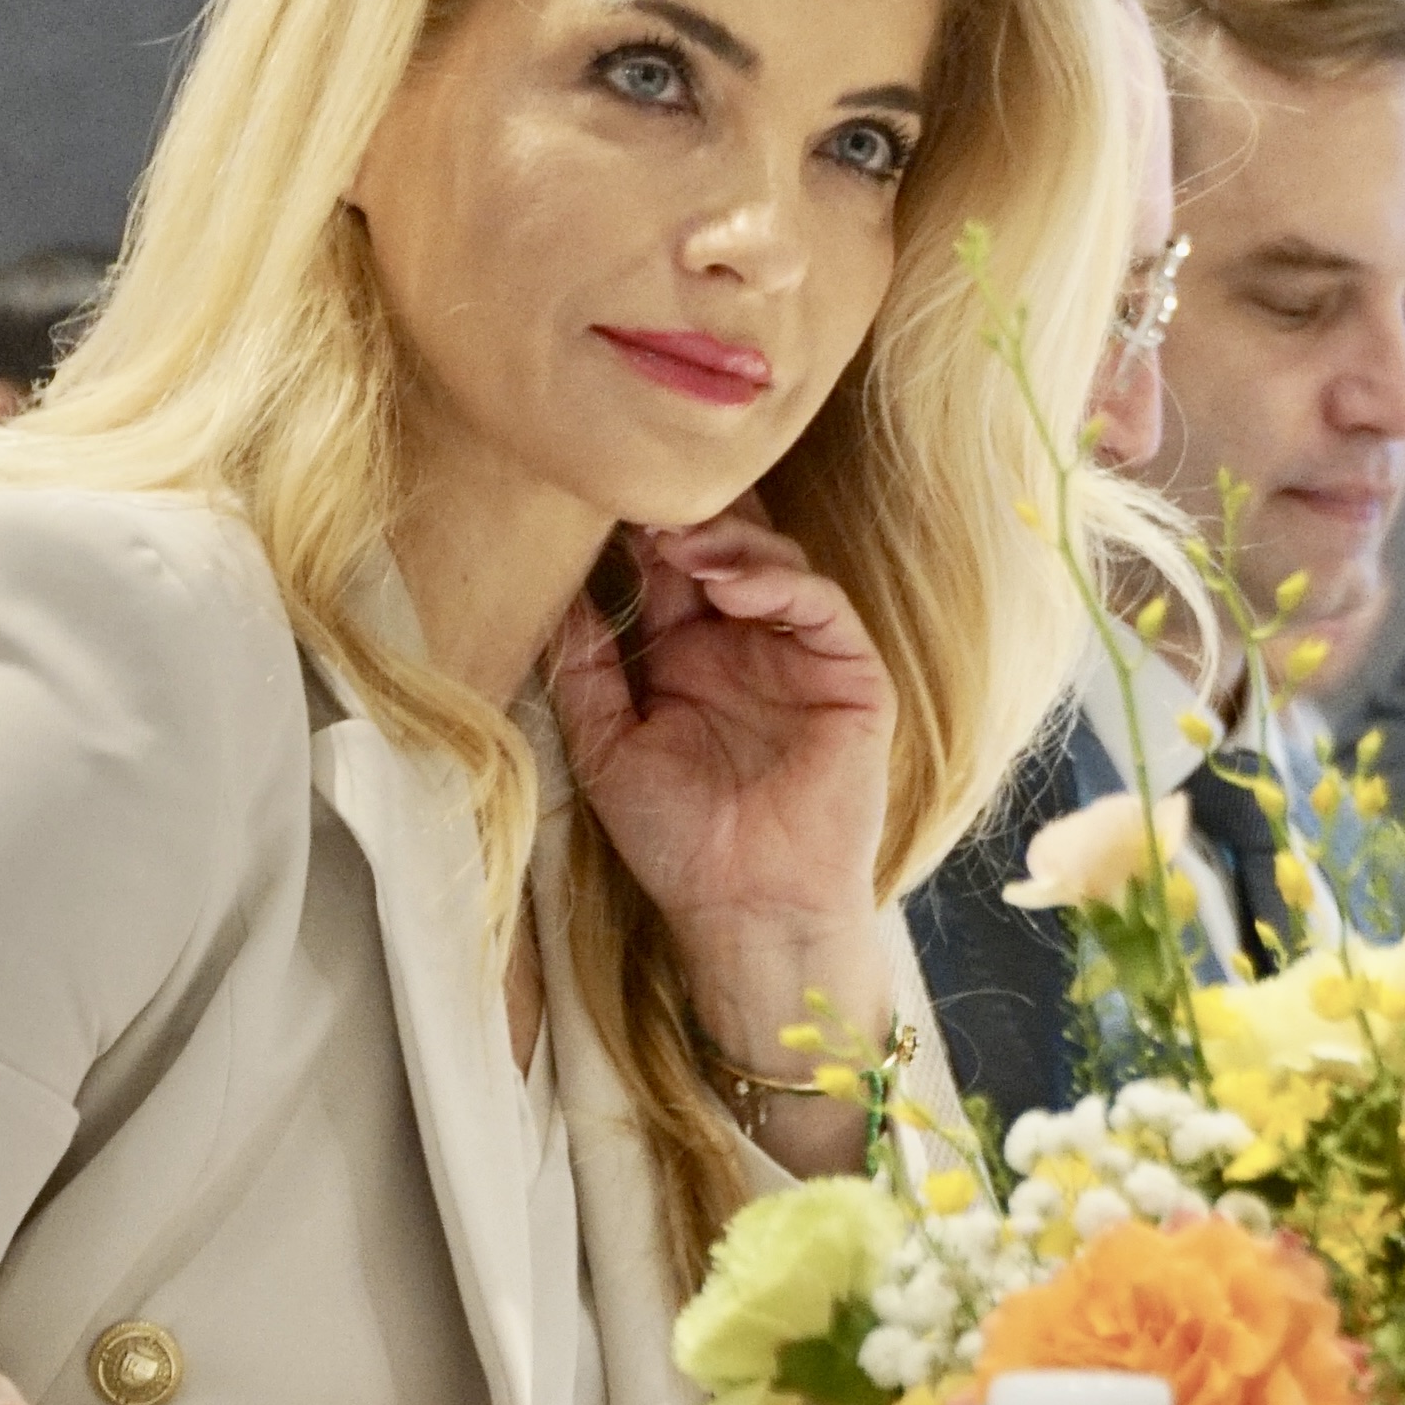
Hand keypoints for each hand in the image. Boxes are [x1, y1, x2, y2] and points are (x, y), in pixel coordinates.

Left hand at [551, 518, 896, 1157]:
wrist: (746, 908)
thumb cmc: (679, 840)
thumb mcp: (608, 745)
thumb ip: (584, 668)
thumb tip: (555, 588)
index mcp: (687, 654)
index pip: (669, 569)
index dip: (640, 534)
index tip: (601, 503)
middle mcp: (746, 644)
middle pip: (728, 549)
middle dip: (691, 517)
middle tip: (645, 496)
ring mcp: (801, 655)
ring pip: (777, 563)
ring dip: (729, 542)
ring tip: (678, 541)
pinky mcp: (850, 676)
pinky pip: (820, 607)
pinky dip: (777, 584)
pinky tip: (727, 585)